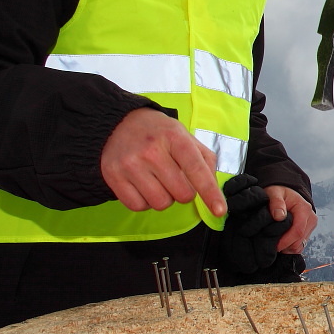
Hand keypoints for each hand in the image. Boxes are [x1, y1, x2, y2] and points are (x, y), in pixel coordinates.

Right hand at [100, 108, 225, 215]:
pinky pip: (138, 206)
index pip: (196, 169)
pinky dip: (145, 202)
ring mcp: (130, 164)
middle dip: (184, 192)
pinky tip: (143, 185)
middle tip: (175, 177)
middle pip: (182, 194)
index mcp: (175, 137)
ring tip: (158, 180)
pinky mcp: (113, 176)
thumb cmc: (159, 133)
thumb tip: (213, 189)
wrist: (119, 123)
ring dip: (164, 198)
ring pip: (161, 203)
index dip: (210, 193)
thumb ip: (205, 160)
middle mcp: (152, 151)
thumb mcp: (186, 137)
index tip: (219, 210)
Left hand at [221, 175, 313, 273]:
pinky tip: (282, 241)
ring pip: (300, 246)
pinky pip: (300, 245)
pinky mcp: (308, 231)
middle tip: (271, 244)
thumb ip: (276, 203)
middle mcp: (311, 218)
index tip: (274, 245)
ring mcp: (311, 225)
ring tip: (276, 242)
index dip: (286, 241)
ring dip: (287, 247)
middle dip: (285, 246)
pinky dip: (290, 247)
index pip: (298, 231)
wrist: (286, 194)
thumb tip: (279, 216)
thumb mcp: (274, 193)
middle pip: (300, 241)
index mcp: (304, 209)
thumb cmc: (279, 193)